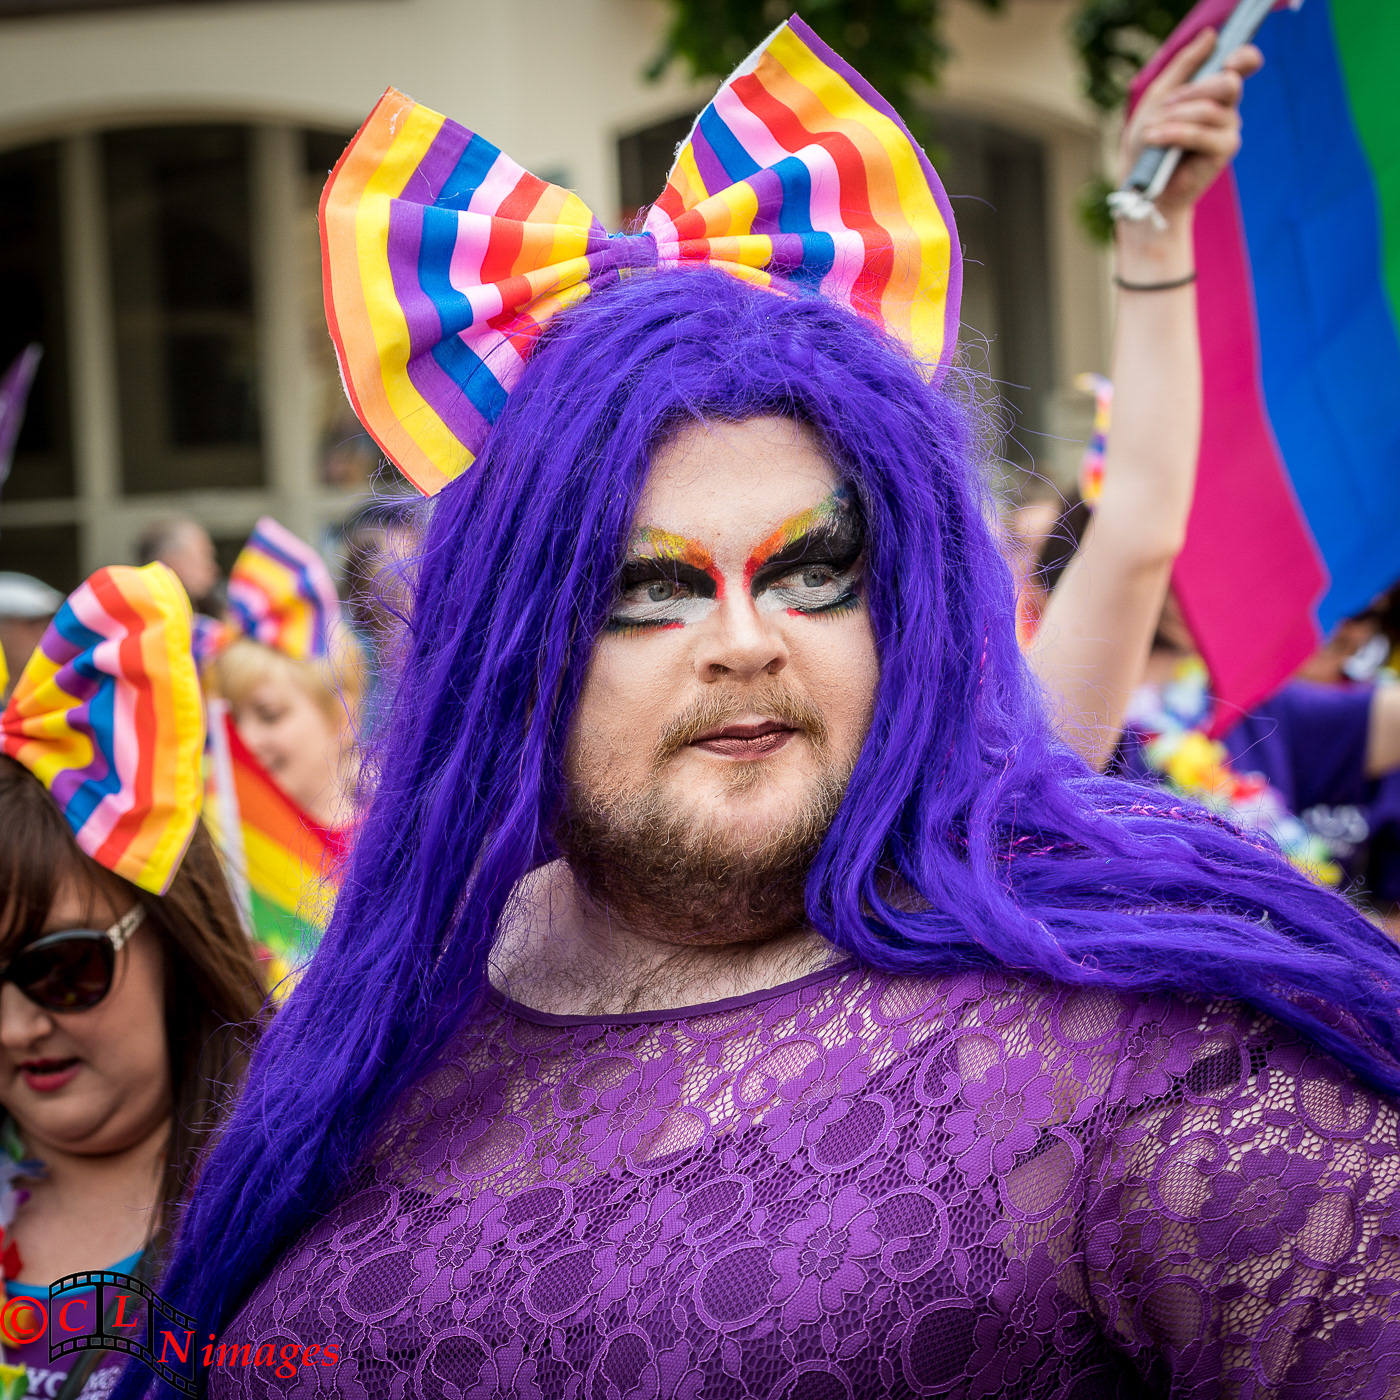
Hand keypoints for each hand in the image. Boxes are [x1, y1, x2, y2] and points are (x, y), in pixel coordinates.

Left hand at [1118, 28, 1262, 224]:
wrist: (1142, 186)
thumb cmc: (1147, 144)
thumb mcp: (1157, 97)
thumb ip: (1183, 66)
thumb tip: (1210, 35)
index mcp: (1214, 92)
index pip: (1243, 64)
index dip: (1243, 57)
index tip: (1227, 59)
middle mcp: (1228, 108)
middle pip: (1228, 82)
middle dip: (1192, 91)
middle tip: (1164, 106)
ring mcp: (1229, 130)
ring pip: (1209, 109)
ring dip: (1174, 118)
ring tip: (1150, 133)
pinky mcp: (1224, 151)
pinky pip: (1201, 133)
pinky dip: (1174, 133)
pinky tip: (1154, 138)